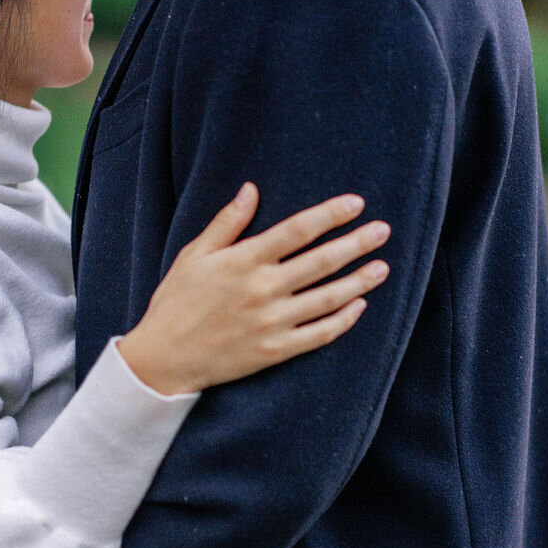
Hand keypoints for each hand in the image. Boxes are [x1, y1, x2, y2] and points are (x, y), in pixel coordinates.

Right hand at [117, 184, 389, 394]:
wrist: (163, 358)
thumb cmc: (176, 301)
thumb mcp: (194, 255)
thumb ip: (226, 223)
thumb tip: (250, 189)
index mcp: (243, 260)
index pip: (297, 230)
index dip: (330, 215)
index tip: (356, 203)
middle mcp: (262, 289)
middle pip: (321, 261)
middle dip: (357, 243)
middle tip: (383, 231)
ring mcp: (271, 322)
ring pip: (327, 298)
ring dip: (359, 281)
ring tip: (383, 267)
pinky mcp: (275, 350)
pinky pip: (318, 335)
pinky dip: (342, 321)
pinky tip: (359, 306)